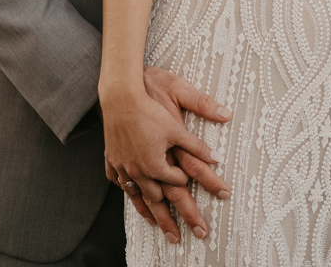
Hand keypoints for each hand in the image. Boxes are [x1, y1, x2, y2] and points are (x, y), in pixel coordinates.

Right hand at [101, 69, 231, 244]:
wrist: (118, 95)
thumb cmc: (149, 104)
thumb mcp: (177, 123)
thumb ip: (196, 143)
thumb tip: (218, 157)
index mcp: (156, 164)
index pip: (180, 182)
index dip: (197, 186)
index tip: (213, 194)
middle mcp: (139, 172)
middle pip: (160, 201)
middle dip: (177, 220)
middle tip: (191, 235)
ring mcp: (123, 168)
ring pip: (139, 197)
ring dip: (152, 214)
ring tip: (163, 229)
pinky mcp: (112, 159)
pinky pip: (120, 183)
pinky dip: (129, 193)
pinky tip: (134, 197)